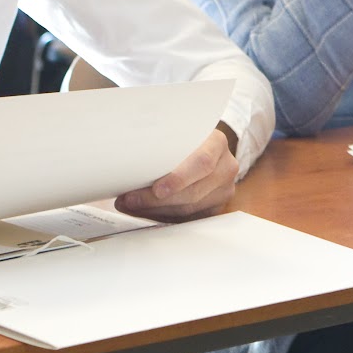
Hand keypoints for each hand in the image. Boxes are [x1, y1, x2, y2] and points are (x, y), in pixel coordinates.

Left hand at [113, 127, 238, 222]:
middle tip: (130, 199)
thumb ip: (160, 144)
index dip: (179, 178)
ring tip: (131, 205)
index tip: (157, 189)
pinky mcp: (216, 207)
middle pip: (193, 191)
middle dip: (157, 200)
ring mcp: (224, 189)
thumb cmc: (184, 140)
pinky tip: (145, 210)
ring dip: (155, 210)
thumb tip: (127, 166)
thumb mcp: (177, 134)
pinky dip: (164, 216)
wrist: (205, 147)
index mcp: (217, 143)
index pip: (202, 163)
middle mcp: (226, 166)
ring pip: (189, 209)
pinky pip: (189, 218)